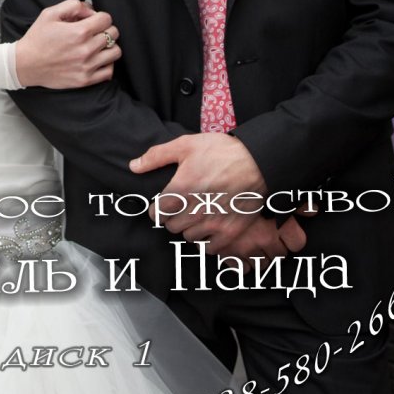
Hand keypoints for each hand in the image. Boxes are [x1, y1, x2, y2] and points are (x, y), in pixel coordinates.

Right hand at [15, 0, 120, 88]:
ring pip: (115, 52)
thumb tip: (91, 11)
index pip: (107, 19)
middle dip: (105, 29)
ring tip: (97, 46)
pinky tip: (97, 60)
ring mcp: (87, 66)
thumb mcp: (50, 13)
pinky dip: (107, 64)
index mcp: (79, 32)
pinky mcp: (85, 80)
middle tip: (94, 32)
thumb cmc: (37, 38)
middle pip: (113, 33)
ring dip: (108, 46)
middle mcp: (86, 49)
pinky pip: (109, 71)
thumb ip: (73, 5)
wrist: (25, 64)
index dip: (100, 17)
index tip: (92, 20)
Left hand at [130, 133, 304, 258]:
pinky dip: (208, 240)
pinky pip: (210, 248)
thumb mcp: (186, 145)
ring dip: (190, 228)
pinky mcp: (230, 232)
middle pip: (171, 227)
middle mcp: (195, 210)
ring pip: (189, 237)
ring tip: (198, 213)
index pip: (157, 214)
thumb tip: (133, 166)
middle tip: (183, 205)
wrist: (259, 161)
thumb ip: (157, 156)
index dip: (159, 208)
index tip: (166, 203)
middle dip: (174, 217)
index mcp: (181, 190)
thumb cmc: (222, 151)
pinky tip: (211, 225)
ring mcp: (214, 224)